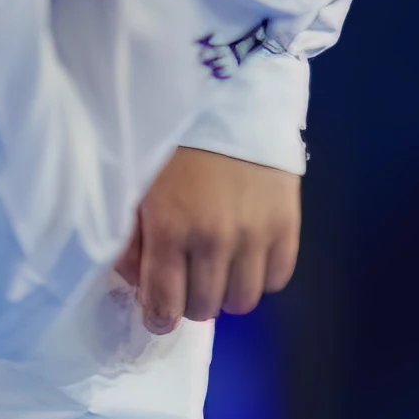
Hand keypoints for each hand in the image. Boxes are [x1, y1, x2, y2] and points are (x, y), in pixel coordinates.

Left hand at [116, 145, 301, 330]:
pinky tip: (247, 254)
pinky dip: (261, 275)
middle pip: (204, 309)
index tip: (159, 311)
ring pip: (243, 301)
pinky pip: (277, 278)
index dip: (158, 318)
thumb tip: (140, 284)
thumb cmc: (175, 143)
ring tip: (219, 268)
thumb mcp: (136, 187)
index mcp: (169, 229)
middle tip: (187, 279)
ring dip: (227, 292)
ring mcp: (255, 235)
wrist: (232, 101)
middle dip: (190, 302)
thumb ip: (130, 239)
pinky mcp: (288, 225)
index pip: (165, 305)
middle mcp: (214, 240)